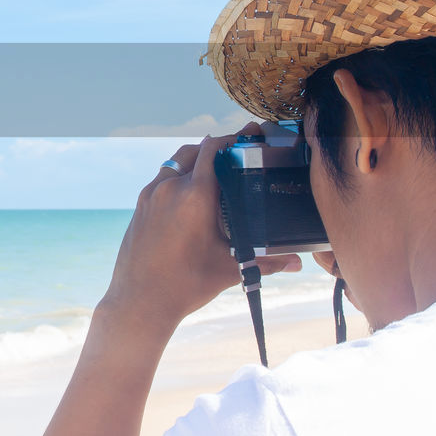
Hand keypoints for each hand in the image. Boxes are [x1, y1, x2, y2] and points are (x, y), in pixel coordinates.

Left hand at [100, 126, 301, 333]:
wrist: (139, 302)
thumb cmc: (185, 285)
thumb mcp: (229, 269)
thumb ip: (266, 260)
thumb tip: (297, 261)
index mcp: (195, 195)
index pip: (214, 149)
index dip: (234, 137)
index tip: (250, 134)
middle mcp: (170, 187)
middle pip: (195, 150)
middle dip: (216, 147)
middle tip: (235, 153)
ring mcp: (151, 195)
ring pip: (175, 162)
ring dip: (195, 160)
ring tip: (214, 170)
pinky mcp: (140, 206)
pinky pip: (161, 178)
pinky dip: (178, 176)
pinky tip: (190, 193)